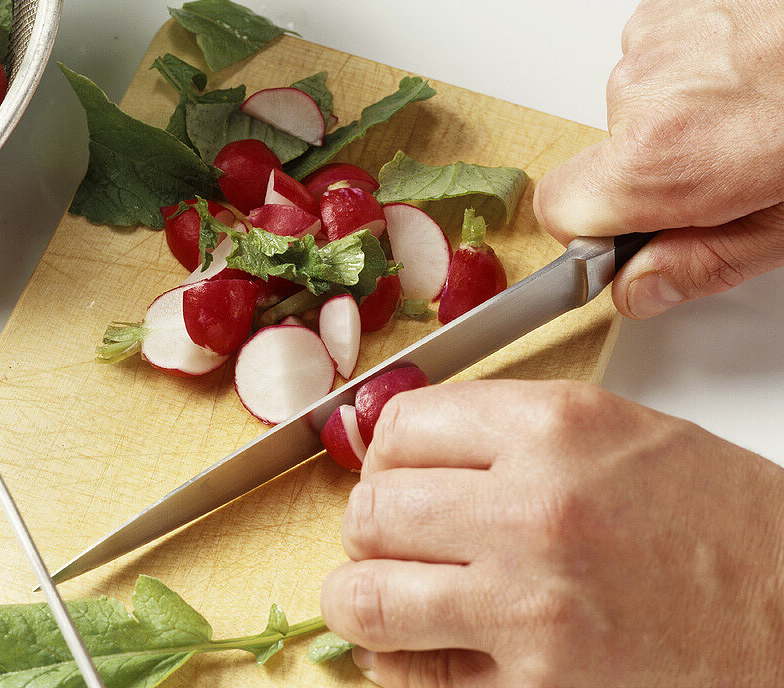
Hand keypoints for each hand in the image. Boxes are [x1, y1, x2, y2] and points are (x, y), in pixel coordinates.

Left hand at [320, 379, 783, 686]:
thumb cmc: (725, 524)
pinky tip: (423, 651)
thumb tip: (406, 442)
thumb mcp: (618, 432)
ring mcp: (531, 605)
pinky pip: (416, 678)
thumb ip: (507, 430)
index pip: (401, 425)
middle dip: (369, 526)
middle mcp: (535, 508)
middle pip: (372, 508)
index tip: (392, 471)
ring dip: (361, 598)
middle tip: (390, 539)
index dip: (383, 452)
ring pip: (366, 597)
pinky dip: (401, 667)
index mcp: (555, 428)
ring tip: (384, 597)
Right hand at [534, 0, 783, 319]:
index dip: (598, 229)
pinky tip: (762, 48)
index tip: (643, 227)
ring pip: (644, 91)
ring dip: (691, 99)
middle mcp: (642, 85)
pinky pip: (666, 37)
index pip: (560, 210)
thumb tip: (639, 288)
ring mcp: (656, 26)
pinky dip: (705, 49)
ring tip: (768, 89)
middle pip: (613, 149)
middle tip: (750, 150)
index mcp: (664, 155)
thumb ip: (706, 259)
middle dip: (667, 157)